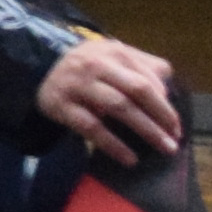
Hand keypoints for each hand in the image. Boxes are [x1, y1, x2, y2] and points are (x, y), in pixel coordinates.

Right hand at [34, 27, 183, 171]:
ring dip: (145, 129)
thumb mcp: (110, 56)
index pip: (147, 77)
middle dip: (161, 115)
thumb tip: (168, 85)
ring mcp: (78, 85)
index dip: (165, 102)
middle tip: (175, 138)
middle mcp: (97, 65)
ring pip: (119, 107)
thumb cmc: (84, 67)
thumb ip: (140, 65)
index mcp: (113, 51)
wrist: (37, 69)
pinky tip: (130, 159)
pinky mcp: (62, 106)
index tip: (175, 125)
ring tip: (163, 148)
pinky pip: (92, 128)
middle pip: (137, 89)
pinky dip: (113, 144)